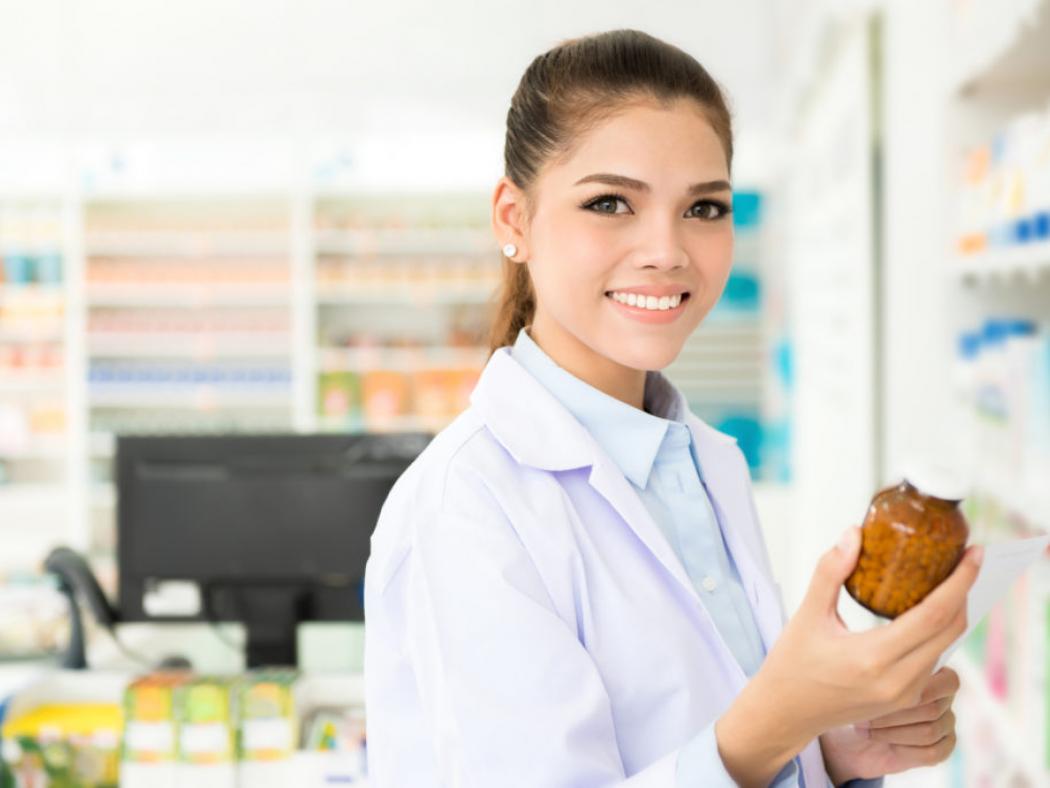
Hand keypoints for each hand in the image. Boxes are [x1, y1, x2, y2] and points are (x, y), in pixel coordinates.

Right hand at [715, 527, 980, 787]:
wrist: (786, 714)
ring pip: (946, 646)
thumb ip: (830, 572)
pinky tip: (929, 610)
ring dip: (953, 612)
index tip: (973, 555)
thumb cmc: (791, 665)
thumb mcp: (806, 615)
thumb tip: (853, 534)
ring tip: (948, 580)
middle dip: (964, 591)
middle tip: (966, 559)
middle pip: (951, 630)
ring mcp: (905, 694)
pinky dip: (939, 631)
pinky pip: (934, 659)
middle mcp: (897, 680)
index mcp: (873, 658)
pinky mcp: (905, 700)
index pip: (933, 615)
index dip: (960, 582)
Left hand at [820, 667, 959, 783]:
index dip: (920, 687)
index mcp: (934, 675)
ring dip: (891, 731)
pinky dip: (901, 748)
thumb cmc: (856, 696)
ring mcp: (946, 726)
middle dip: (892, 713)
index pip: (949, 681)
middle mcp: (944, 700)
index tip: (884, 692)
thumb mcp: (862, 673)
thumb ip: (876, 656)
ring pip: (928, 732)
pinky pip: (931, 752)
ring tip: (864, 727)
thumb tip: (868, 643)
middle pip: (931, 708)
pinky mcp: (942, 750)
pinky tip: (880, 741)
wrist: (850, 733)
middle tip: (862, 713)